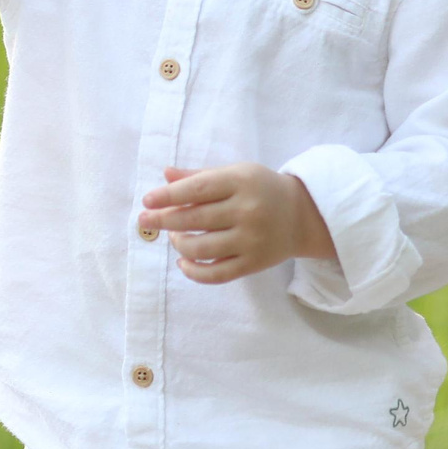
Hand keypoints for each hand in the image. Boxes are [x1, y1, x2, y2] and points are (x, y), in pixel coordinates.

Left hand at [137, 164, 336, 283]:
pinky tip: (183, 262)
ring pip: (202, 248)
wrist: (302, 215)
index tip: (147, 201)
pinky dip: (194, 272)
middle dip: (164, 220)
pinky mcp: (254, 263)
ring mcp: (252, 240)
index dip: (168, 196)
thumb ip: (199, 176)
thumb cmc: (260, 189)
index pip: (197, 189)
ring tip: (173, 236)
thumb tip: (165, 175)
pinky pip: (218, 274)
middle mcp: (247, 211)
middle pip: (195, 219)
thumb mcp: (234, 174)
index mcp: (240, 182)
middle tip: (145, 221)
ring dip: (179, 243)